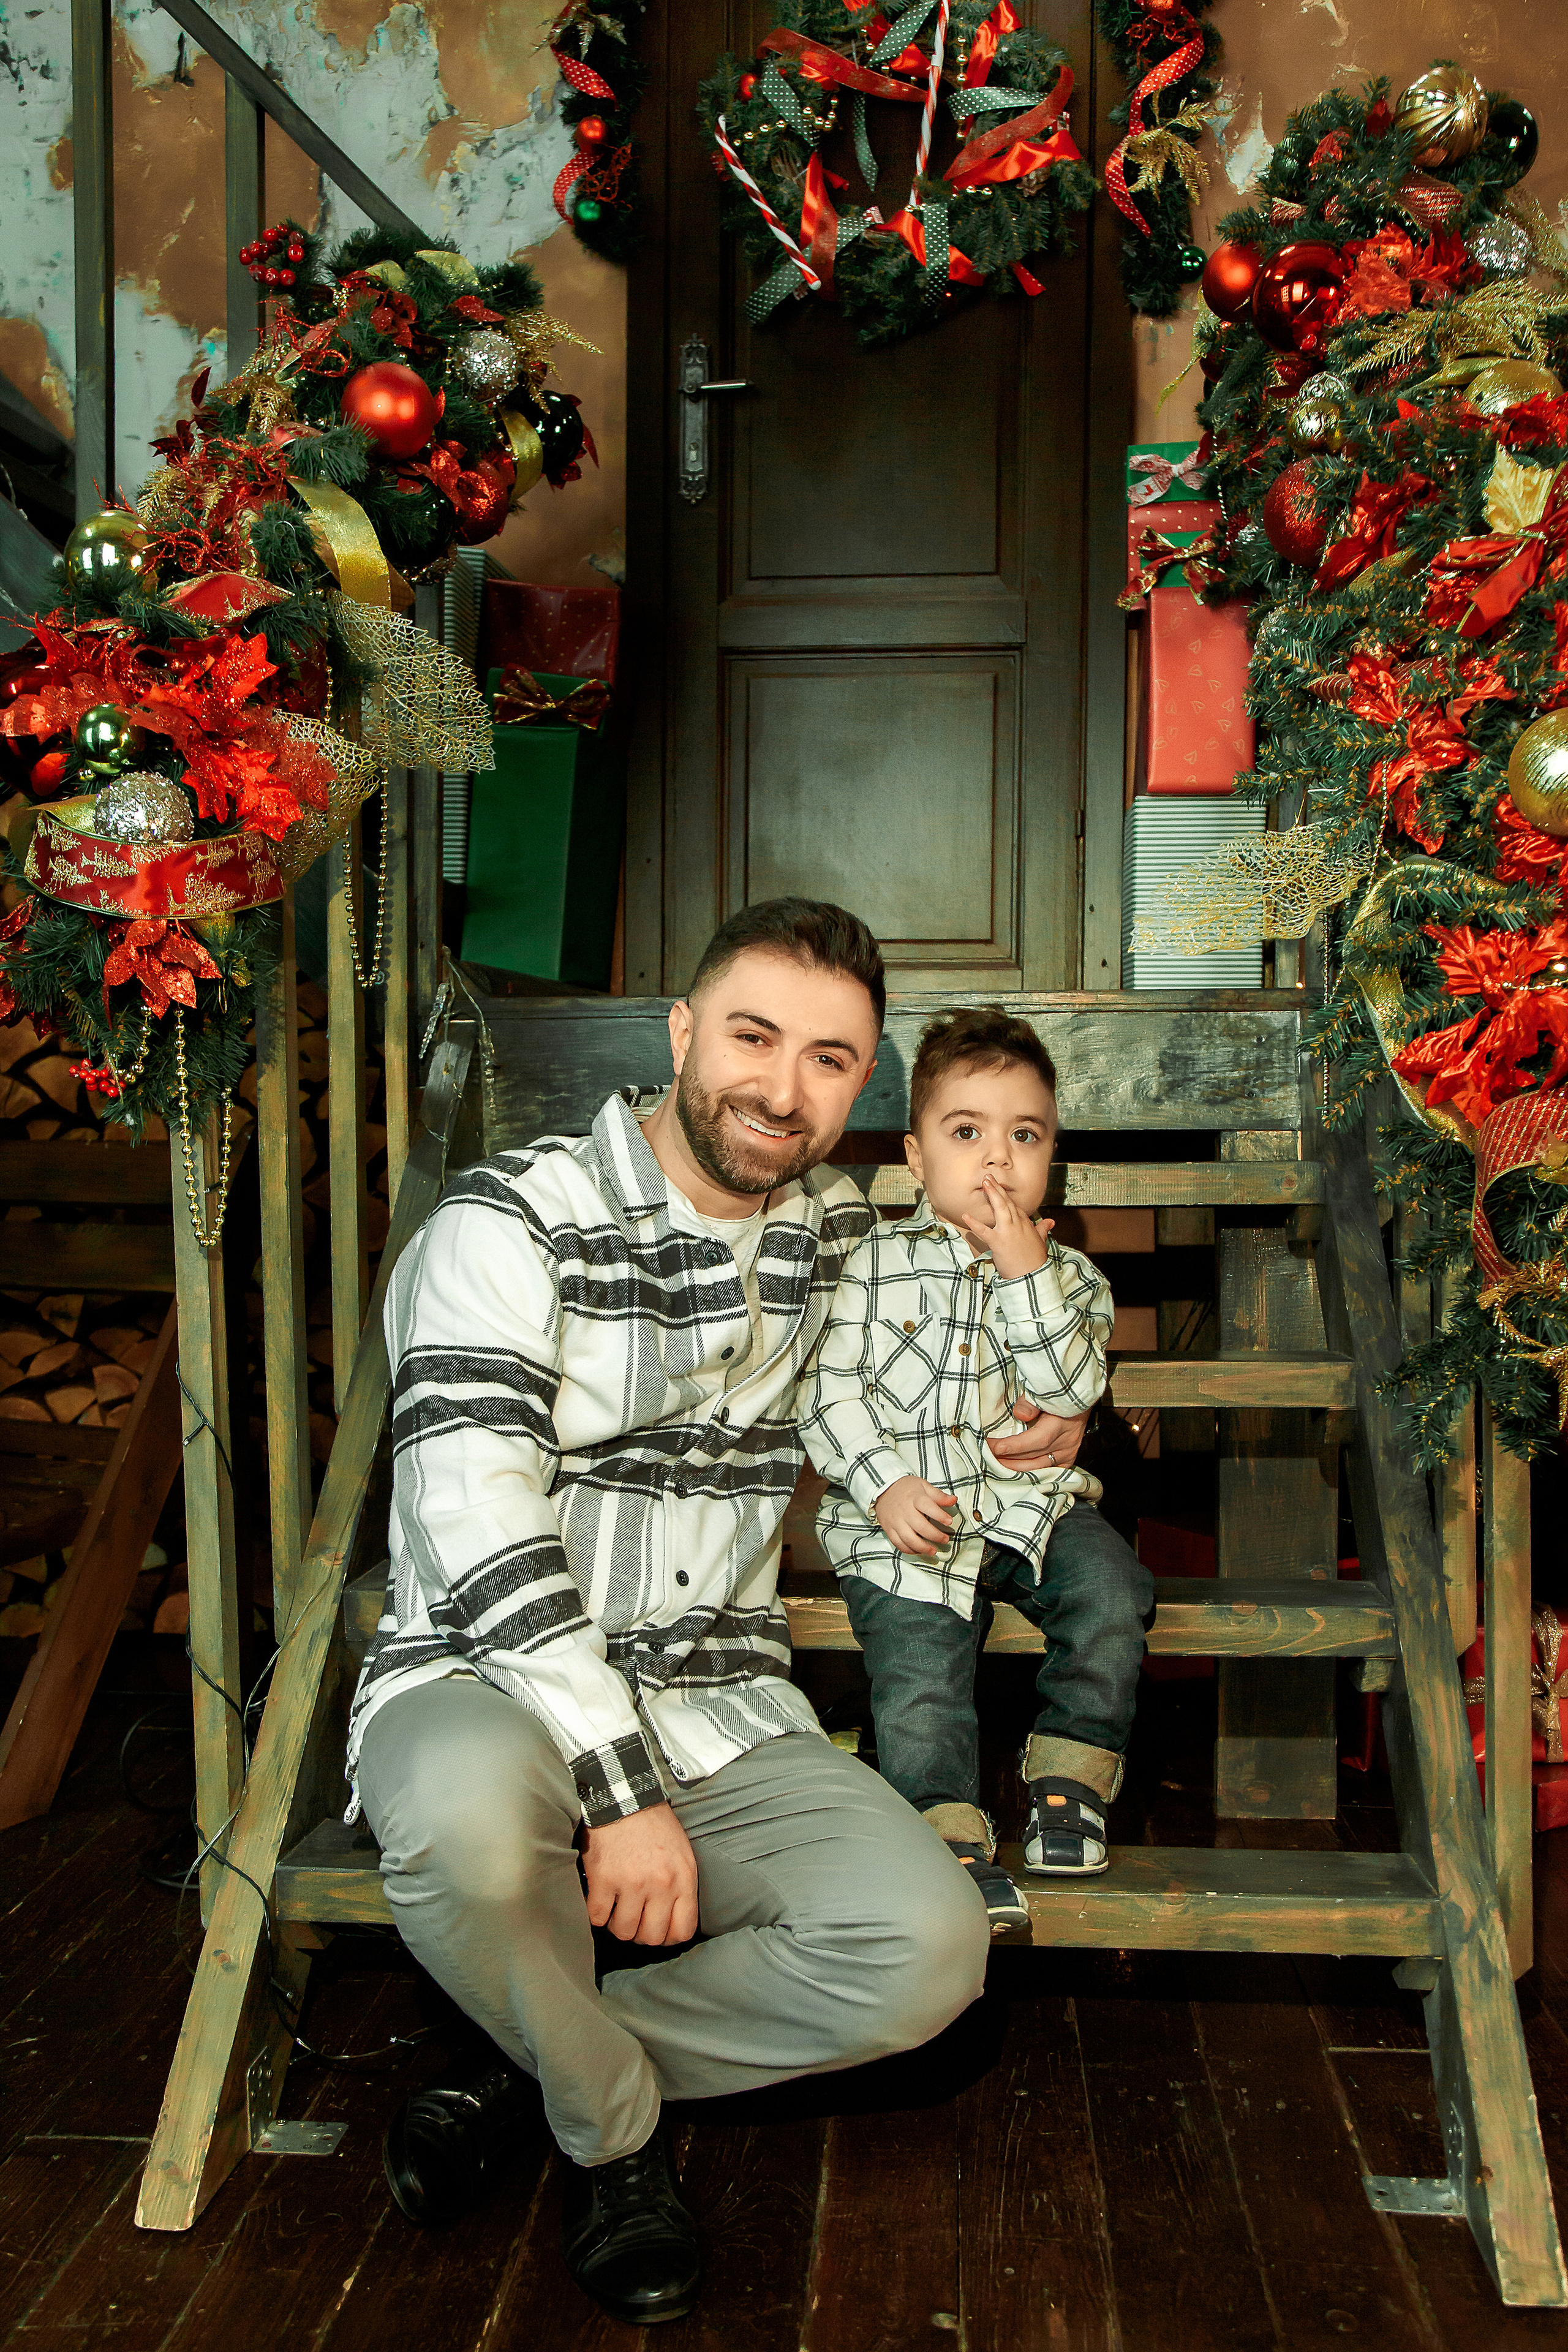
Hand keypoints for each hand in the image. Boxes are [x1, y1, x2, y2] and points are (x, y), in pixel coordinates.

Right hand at [581, 1803, 699, 1945]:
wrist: (624, 1799)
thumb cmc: (655, 1827)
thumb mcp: (682, 1854)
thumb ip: (681, 1887)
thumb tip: (671, 1921)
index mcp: (684, 1878)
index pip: (683, 1931)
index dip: (668, 1937)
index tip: (658, 1930)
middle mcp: (661, 1884)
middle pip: (652, 1937)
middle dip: (641, 1934)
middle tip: (635, 1920)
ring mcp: (631, 1883)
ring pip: (624, 1932)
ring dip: (618, 1925)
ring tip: (617, 1909)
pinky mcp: (604, 1879)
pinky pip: (598, 1917)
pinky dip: (597, 1914)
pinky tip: (601, 1900)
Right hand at [874, 1474, 957, 1557]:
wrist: (883, 1489)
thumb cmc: (906, 1488)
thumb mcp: (923, 1486)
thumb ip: (939, 1495)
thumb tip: (954, 1500)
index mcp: (914, 1497)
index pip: (928, 1507)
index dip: (940, 1515)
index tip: (949, 1521)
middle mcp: (904, 1510)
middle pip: (920, 1526)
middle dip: (935, 1536)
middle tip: (945, 1540)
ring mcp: (895, 1521)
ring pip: (909, 1539)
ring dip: (922, 1548)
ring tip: (933, 1551)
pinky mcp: (889, 1529)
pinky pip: (898, 1544)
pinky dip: (909, 1550)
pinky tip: (919, 1551)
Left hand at [960, 1175, 1052, 1279]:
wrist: (1032, 1276)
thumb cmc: (1035, 1261)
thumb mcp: (1041, 1242)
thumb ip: (1043, 1229)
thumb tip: (1050, 1222)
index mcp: (1026, 1224)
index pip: (1015, 1206)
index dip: (1005, 1195)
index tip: (997, 1186)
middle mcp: (1018, 1224)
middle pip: (1007, 1202)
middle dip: (997, 1188)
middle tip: (988, 1177)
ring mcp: (1008, 1232)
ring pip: (1000, 1208)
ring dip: (992, 1194)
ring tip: (984, 1183)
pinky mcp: (998, 1242)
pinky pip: (984, 1231)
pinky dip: (974, 1223)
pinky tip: (965, 1216)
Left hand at [988, 1402, 1089, 1473]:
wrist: (1078, 1402)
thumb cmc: (1057, 1396)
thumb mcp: (1044, 1392)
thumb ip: (1031, 1402)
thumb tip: (1019, 1414)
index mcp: (1061, 1424)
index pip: (1038, 1439)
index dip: (1015, 1446)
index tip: (995, 1447)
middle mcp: (1067, 1442)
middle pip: (1034, 1457)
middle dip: (1007, 1458)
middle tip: (985, 1455)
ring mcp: (1067, 1454)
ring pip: (1038, 1468)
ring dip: (1014, 1468)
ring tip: (994, 1464)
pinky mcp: (1066, 1461)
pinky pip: (1044, 1472)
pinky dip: (1026, 1472)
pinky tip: (1011, 1471)